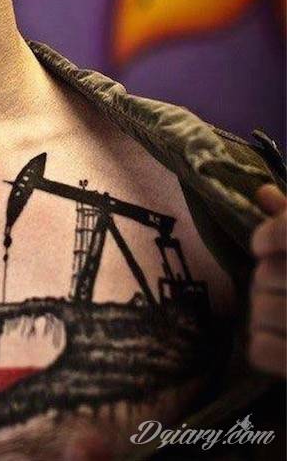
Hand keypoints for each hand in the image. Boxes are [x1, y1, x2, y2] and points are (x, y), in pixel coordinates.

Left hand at [249, 182, 286, 377]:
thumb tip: (264, 193)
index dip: (268, 236)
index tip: (263, 245)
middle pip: (268, 273)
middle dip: (266, 279)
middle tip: (280, 286)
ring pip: (262, 310)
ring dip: (261, 312)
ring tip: (279, 314)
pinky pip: (262, 349)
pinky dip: (263, 346)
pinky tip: (280, 344)